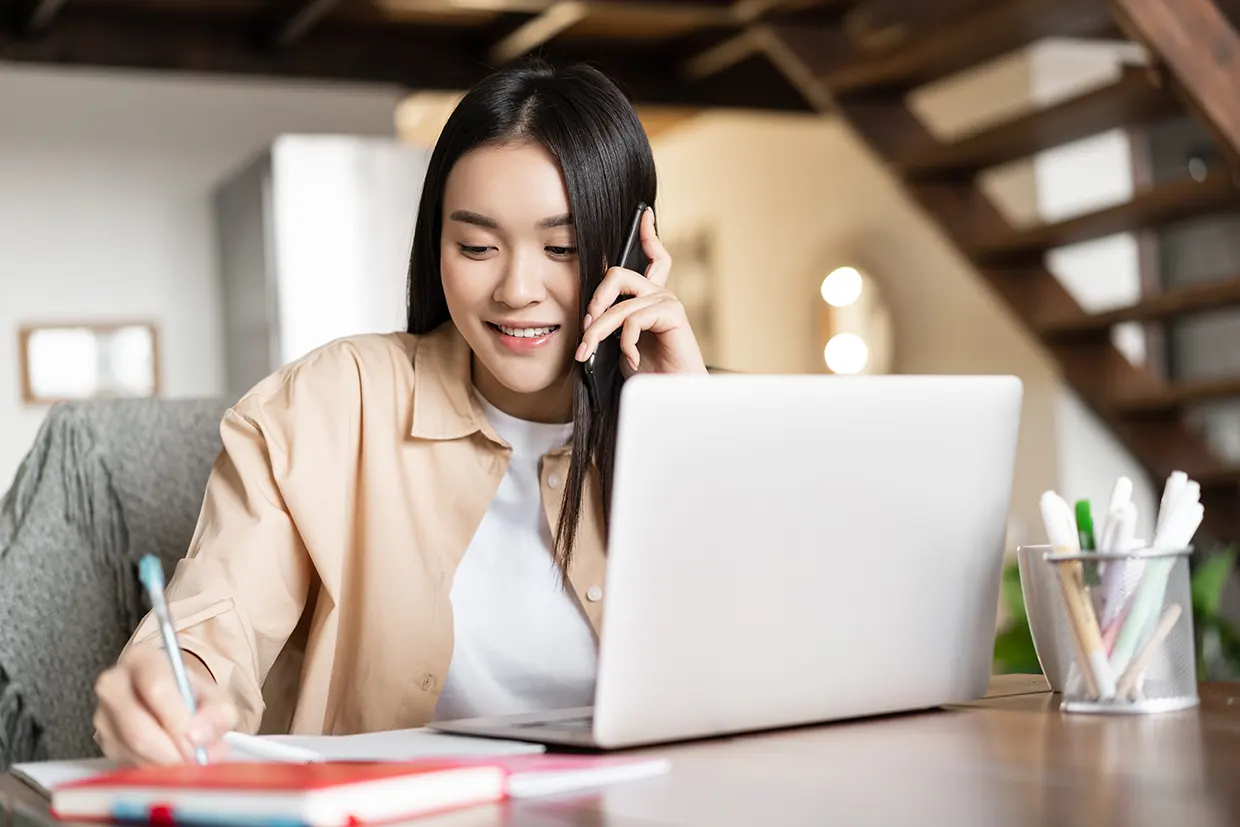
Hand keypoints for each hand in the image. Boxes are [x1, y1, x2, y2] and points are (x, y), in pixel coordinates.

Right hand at [93, 647, 237, 765]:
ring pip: (132, 750)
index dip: (177, 718)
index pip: (156, 687)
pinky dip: (153, 770)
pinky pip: (127, 763)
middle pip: (137, 727)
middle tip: (193, 759)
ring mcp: (103, 716)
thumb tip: (198, 736)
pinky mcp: (103, 743)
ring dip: (164, 763)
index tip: (195, 738)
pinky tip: (171, 763)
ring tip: (189, 760)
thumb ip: (216, 713)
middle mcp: (114, 685)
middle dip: (170, 751)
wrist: (173, 704)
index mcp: (142, 660)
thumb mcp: (214, 697)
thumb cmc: (191, 696)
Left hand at [575, 207, 707, 376]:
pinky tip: (630, 360)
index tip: (644, 216)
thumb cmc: (647, 372)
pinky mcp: (672, 313)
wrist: (670, 396)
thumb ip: (608, 324)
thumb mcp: (617, 344)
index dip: (647, 235)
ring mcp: (666, 301)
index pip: (652, 257)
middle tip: (584, 331)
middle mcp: (659, 293)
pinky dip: (624, 342)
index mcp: (648, 298)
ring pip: (619, 304)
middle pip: (617, 275)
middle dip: (594, 301)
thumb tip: (586, 318)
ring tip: (589, 353)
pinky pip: (633, 318)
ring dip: (598, 332)